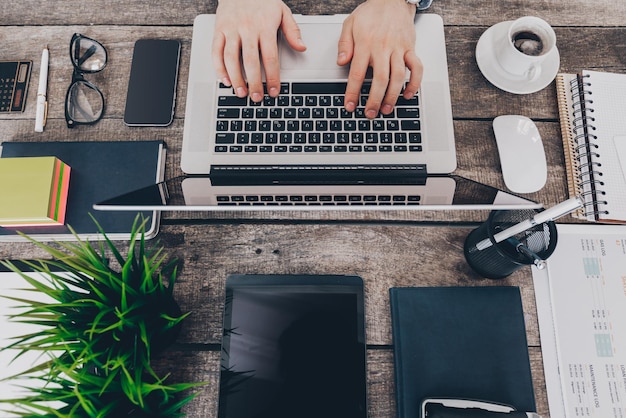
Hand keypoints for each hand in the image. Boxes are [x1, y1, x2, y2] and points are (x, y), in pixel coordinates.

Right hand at [212, 0, 305, 101]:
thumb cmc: (262, 0)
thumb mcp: (282, 11)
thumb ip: (292, 31)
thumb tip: (302, 47)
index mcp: (264, 27)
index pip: (270, 57)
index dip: (273, 77)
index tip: (274, 91)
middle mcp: (247, 29)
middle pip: (250, 61)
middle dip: (254, 82)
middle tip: (257, 98)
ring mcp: (231, 29)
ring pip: (231, 58)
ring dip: (236, 78)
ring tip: (241, 92)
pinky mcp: (219, 29)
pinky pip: (216, 51)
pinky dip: (219, 67)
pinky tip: (225, 80)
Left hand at [338, 0, 422, 118]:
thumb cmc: (371, 13)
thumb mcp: (350, 24)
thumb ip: (344, 44)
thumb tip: (341, 62)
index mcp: (365, 43)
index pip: (357, 73)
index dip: (353, 92)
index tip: (350, 106)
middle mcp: (383, 47)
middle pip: (380, 79)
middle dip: (374, 99)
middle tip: (370, 113)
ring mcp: (398, 49)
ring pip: (398, 76)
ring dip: (393, 96)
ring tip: (386, 109)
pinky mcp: (410, 48)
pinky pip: (417, 68)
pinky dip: (414, 83)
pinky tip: (407, 94)